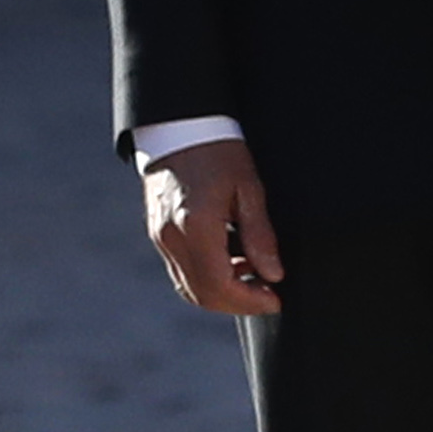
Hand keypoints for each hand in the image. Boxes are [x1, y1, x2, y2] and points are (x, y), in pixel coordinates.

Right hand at [142, 138, 284, 318]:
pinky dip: (207, 278)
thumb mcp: (248, 188)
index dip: (249, 301)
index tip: (275, 299)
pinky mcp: (157, 235)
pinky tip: (232, 262)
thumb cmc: (218, 150)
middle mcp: (172, 238)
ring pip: (189, 288)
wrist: (178, 127)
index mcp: (196, 226)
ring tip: (253, 275)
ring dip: (222, 293)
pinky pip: (181, 272)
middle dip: (238, 303)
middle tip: (268, 294)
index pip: (220, 285)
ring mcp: (160, 239)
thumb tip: (273, 274)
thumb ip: (260, 235)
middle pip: (203, 295)